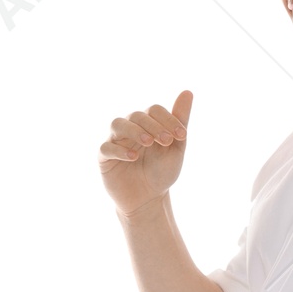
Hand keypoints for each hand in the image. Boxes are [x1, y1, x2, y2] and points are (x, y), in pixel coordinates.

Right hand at [99, 90, 192, 215]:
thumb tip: (188, 91)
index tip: (182, 136)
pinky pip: (106, 148)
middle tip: (167, 141)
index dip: (168, 119)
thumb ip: (180, 120)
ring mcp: (115, 141)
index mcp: (147, 124)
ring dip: (134, 130)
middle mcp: (129, 128)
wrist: (148, 200)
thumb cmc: (161, 172)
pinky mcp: (104, 158)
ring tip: (149, 143)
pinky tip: (133, 157)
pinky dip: (119, 150)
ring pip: (117, 124)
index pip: (154, 110)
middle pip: (137, 115)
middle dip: (154, 126)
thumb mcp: (175, 147)